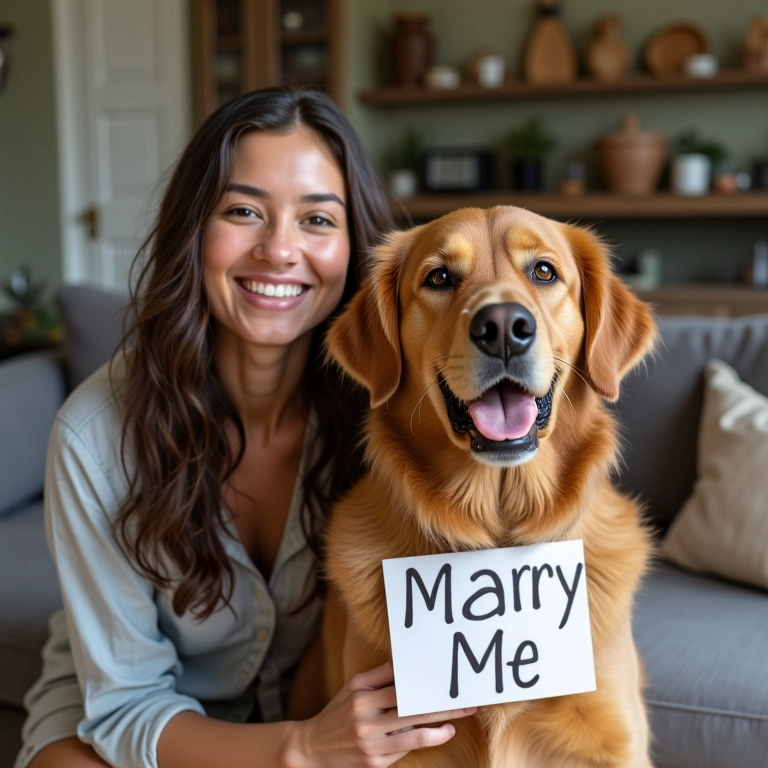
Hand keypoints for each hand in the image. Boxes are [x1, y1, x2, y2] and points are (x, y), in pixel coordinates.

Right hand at [290, 660, 475, 767]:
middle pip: (412, 710)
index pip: (401, 687)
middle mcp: (365, 719)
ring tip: (455, 722)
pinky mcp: (374, 763)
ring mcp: (370, 743)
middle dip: (442, 706)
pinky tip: (441, 733)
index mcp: (362, 696)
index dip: (426, 685)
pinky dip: (425, 740)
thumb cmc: (339, 713)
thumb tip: (404, 660)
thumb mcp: (354, 688)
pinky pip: (406, 748)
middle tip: (466, 703)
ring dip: (439, 727)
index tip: (447, 681)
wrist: (312, 749)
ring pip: (414, 733)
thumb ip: (380, 675)